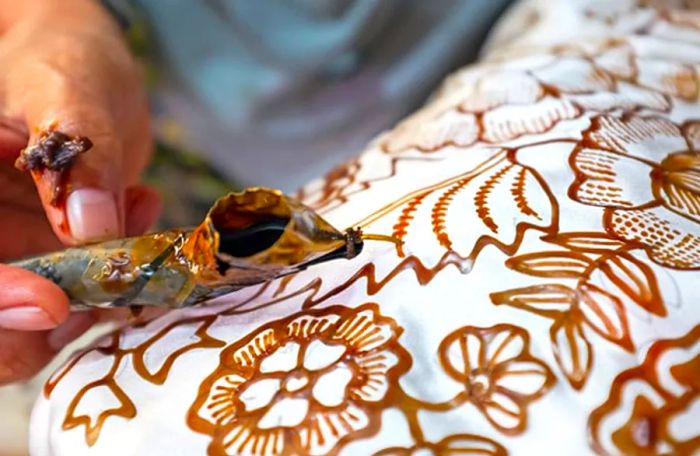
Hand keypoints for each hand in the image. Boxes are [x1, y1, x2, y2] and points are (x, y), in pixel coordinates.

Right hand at [0, 0, 160, 383]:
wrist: (86, 76)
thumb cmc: (63, 63)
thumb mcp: (66, 88)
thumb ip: (76, 146)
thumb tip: (90, 223)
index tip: (51, 303)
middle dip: (42, 326)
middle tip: (107, 293)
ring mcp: (14, 255)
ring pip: (31, 327)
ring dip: (93, 306)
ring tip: (137, 236)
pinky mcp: (55, 264)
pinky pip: (83, 301)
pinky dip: (120, 283)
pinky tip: (141, 217)